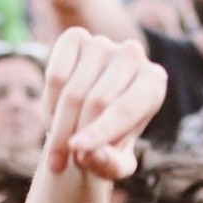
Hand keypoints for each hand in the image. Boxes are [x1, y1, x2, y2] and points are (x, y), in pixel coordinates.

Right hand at [39, 27, 166, 180]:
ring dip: (58, 126)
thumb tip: (94, 154)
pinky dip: (48, 103)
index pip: (125, 108)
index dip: (101, 132)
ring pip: (72, 90)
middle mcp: (133, 55)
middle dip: (75, 136)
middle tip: (61, 165)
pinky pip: (55, 73)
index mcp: (154, 82)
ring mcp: (103, 42)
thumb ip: (110, 165)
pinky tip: (50, 122)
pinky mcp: (76, 37)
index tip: (78, 153)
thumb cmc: (109, 144)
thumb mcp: (114, 164)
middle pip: (97, 100)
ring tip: (56, 151)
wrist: (88, 119)